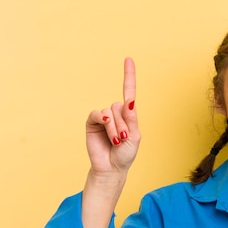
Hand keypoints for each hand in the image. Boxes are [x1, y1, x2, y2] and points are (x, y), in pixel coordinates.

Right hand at [85, 57, 139, 175]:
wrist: (112, 168)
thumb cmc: (125, 154)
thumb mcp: (135, 136)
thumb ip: (131, 118)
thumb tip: (128, 101)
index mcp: (128, 115)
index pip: (129, 92)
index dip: (129, 75)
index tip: (128, 59)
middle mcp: (116, 113)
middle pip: (121, 106)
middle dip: (124, 124)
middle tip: (123, 139)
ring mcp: (103, 117)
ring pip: (111, 111)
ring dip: (116, 128)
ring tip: (116, 141)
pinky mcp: (92, 122)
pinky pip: (98, 114)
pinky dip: (104, 122)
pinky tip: (107, 130)